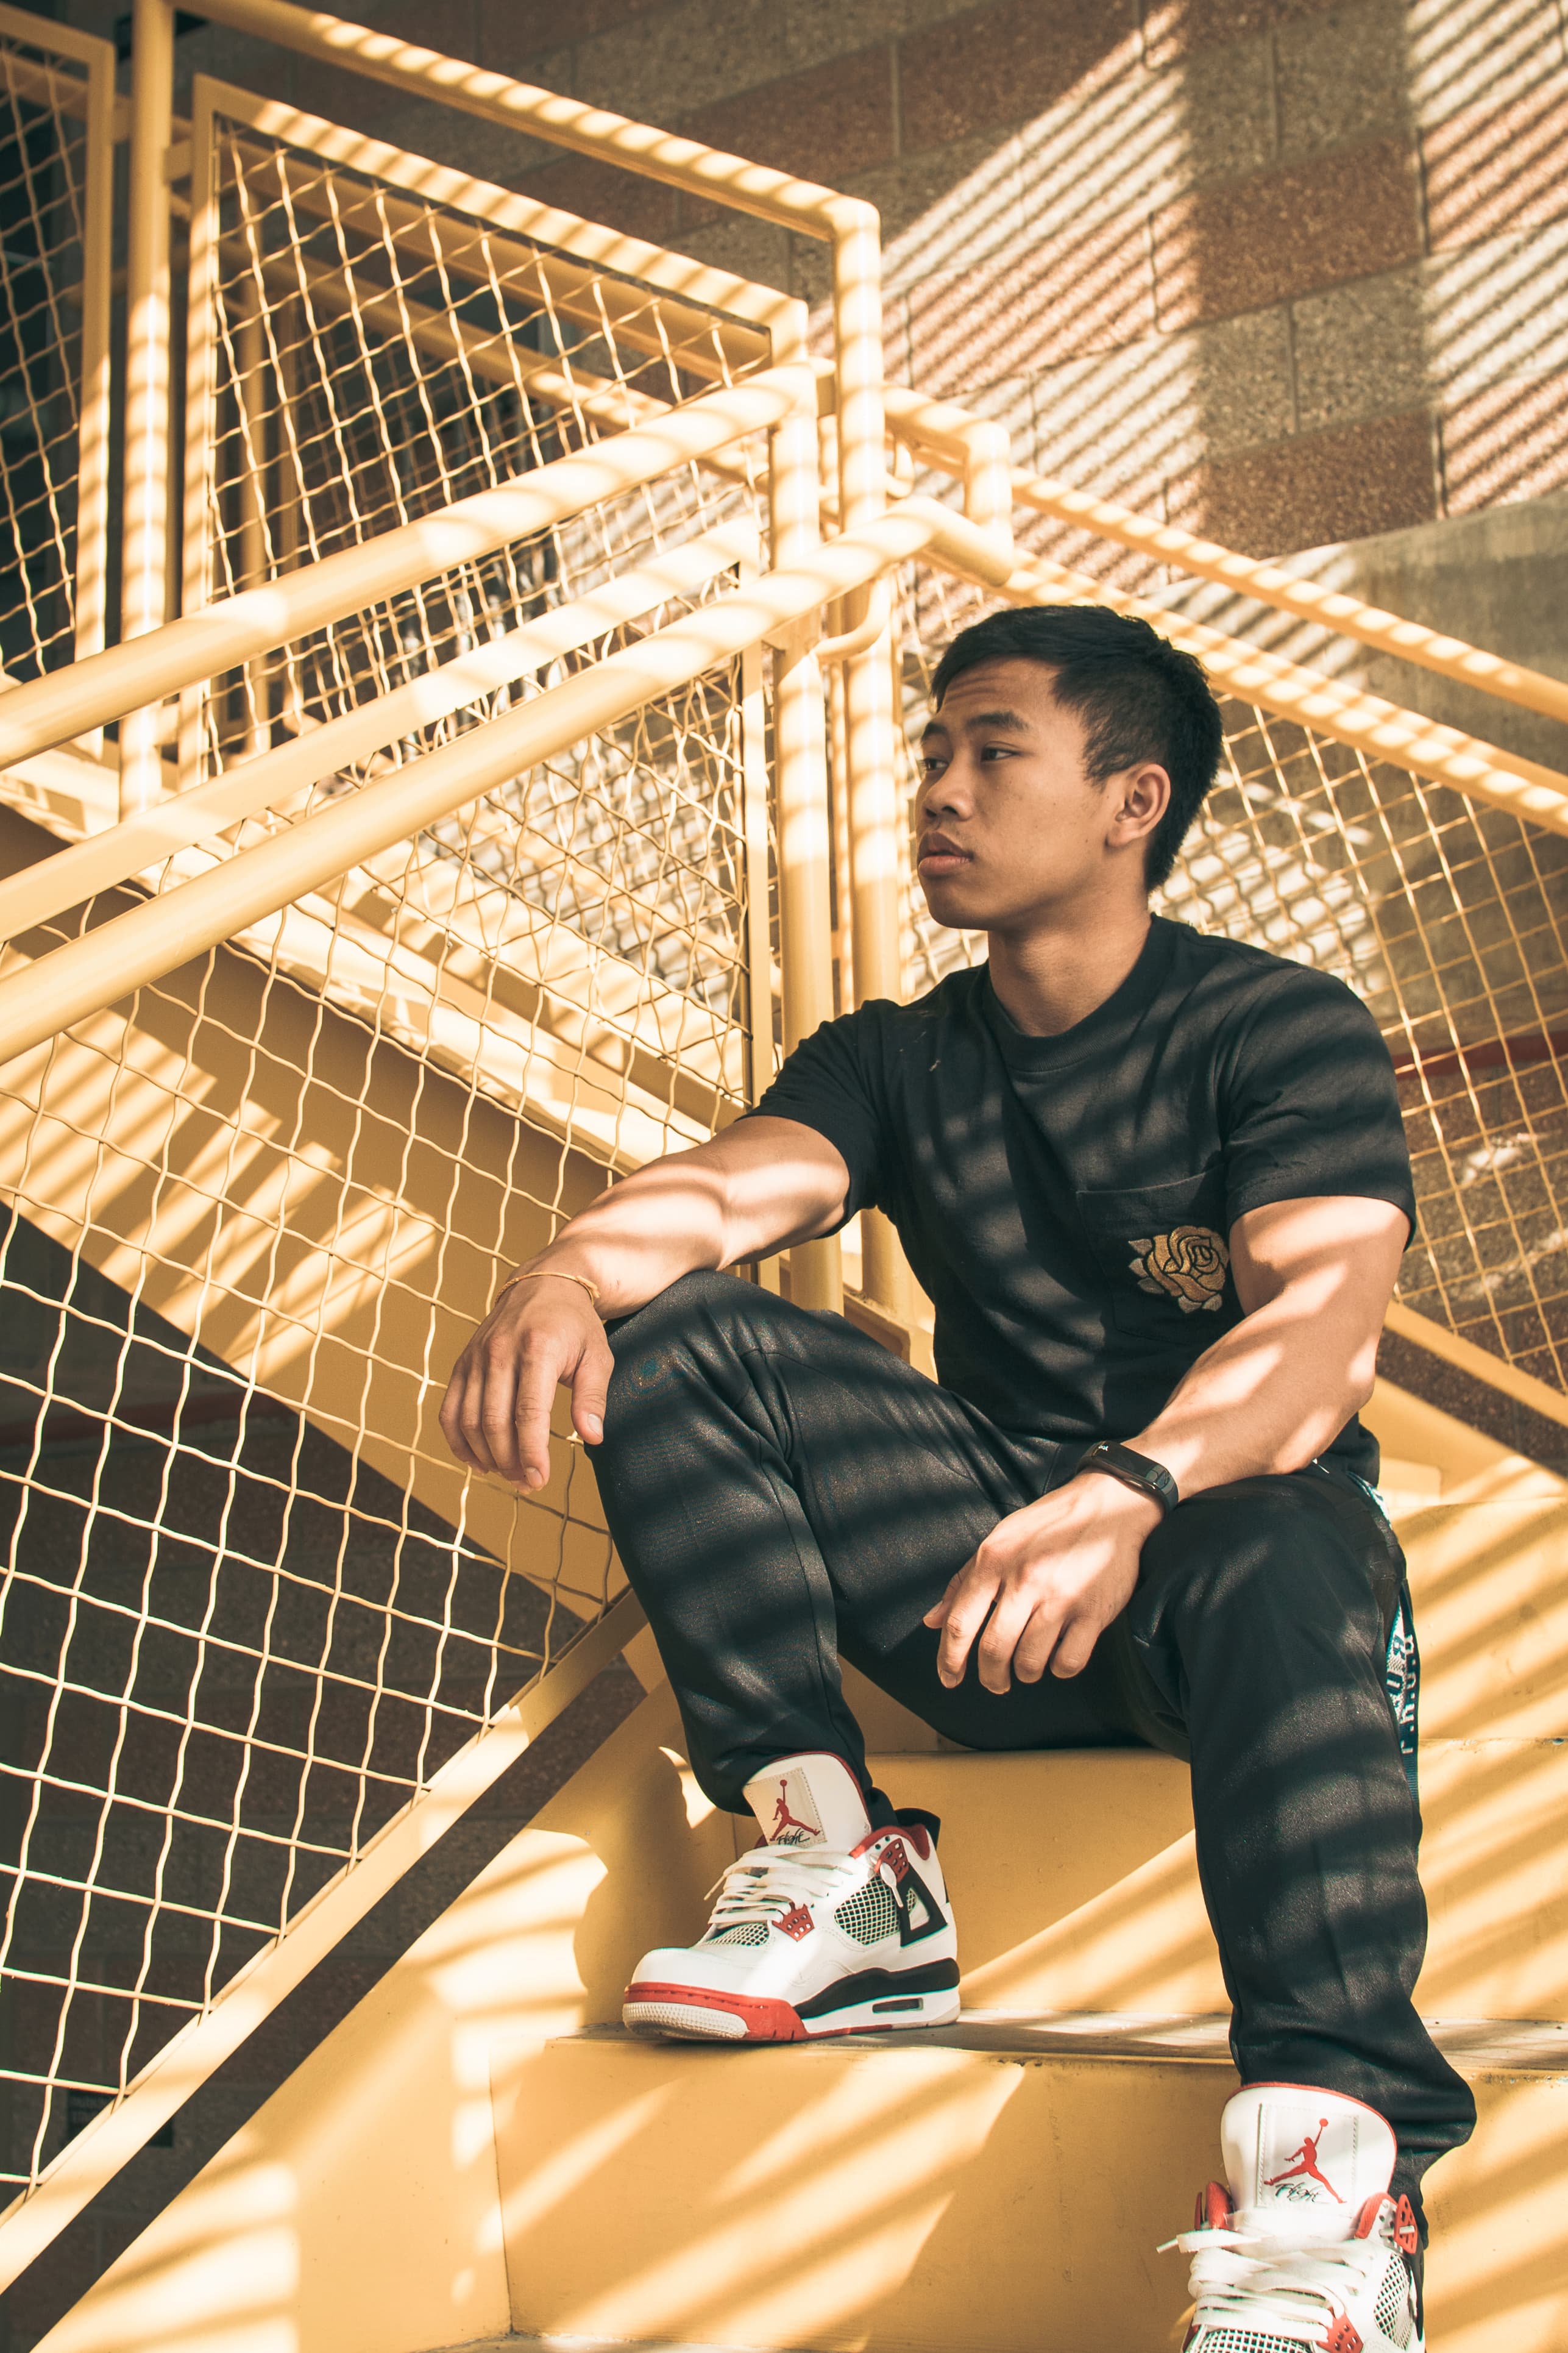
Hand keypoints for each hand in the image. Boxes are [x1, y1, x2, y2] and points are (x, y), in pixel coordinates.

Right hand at [439, 1272, 611, 1491]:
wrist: (543, 1283)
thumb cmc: (575, 1325)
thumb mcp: (598, 1356)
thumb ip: (593, 1397)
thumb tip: (592, 1438)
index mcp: (538, 1349)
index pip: (529, 1412)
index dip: (531, 1452)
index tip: (539, 1480)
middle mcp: (500, 1352)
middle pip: (495, 1422)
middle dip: (510, 1461)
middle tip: (528, 1482)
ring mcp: (476, 1357)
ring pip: (469, 1420)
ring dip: (486, 1456)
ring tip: (508, 1473)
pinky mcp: (462, 1363)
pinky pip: (450, 1410)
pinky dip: (458, 1441)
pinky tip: (477, 1461)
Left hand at [923, 1473, 1161, 1692]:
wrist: (1109, 1506)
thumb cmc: (1048, 1525)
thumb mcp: (998, 1541)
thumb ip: (963, 1582)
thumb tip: (932, 1622)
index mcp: (994, 1560)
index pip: (960, 1622)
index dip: (949, 1659)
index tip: (950, 1679)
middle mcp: (1024, 1580)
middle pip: (993, 1650)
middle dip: (990, 1677)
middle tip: (996, 1683)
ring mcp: (1061, 1597)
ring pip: (1030, 1661)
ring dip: (1024, 1674)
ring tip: (1027, 1668)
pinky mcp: (1094, 1611)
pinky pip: (1068, 1661)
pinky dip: (1059, 1669)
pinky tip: (1058, 1657)